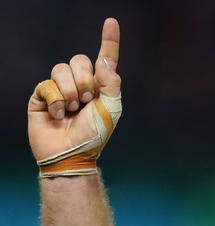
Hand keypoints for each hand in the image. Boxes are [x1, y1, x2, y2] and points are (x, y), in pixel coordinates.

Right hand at [28, 17, 120, 163]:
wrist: (71, 154)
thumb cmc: (93, 136)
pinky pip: (47, 84)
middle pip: (80, 60)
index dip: (108, 41)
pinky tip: (58, 115)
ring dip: (69, 92)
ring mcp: (60, 89)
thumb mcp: (110, 111)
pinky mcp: (43, 96)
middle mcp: (80, 85)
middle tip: (85, 102)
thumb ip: (111, 83)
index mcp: (100, 88)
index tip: (111, 22)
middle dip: (84, 81)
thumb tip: (105, 60)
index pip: (104, 59)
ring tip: (72, 110)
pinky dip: (56, 101)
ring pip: (61, 69)